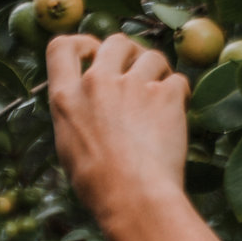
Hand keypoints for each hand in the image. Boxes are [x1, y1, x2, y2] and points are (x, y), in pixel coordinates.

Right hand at [45, 34, 190, 215]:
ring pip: (151, 56)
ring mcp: (133, 85)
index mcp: (66, 97)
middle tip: (139, 72)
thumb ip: (76, 116)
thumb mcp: (70, 148)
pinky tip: (178, 111)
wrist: (134, 198)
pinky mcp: (165, 94)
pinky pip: (178, 79)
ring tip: (161, 96)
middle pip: (115, 42)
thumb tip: (85, 107)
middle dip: (129, 52)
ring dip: (158, 71)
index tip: (94, 54)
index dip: (81, 44)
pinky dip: (180, 93)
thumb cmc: (100, 186)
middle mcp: (97, 83)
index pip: (61, 47)